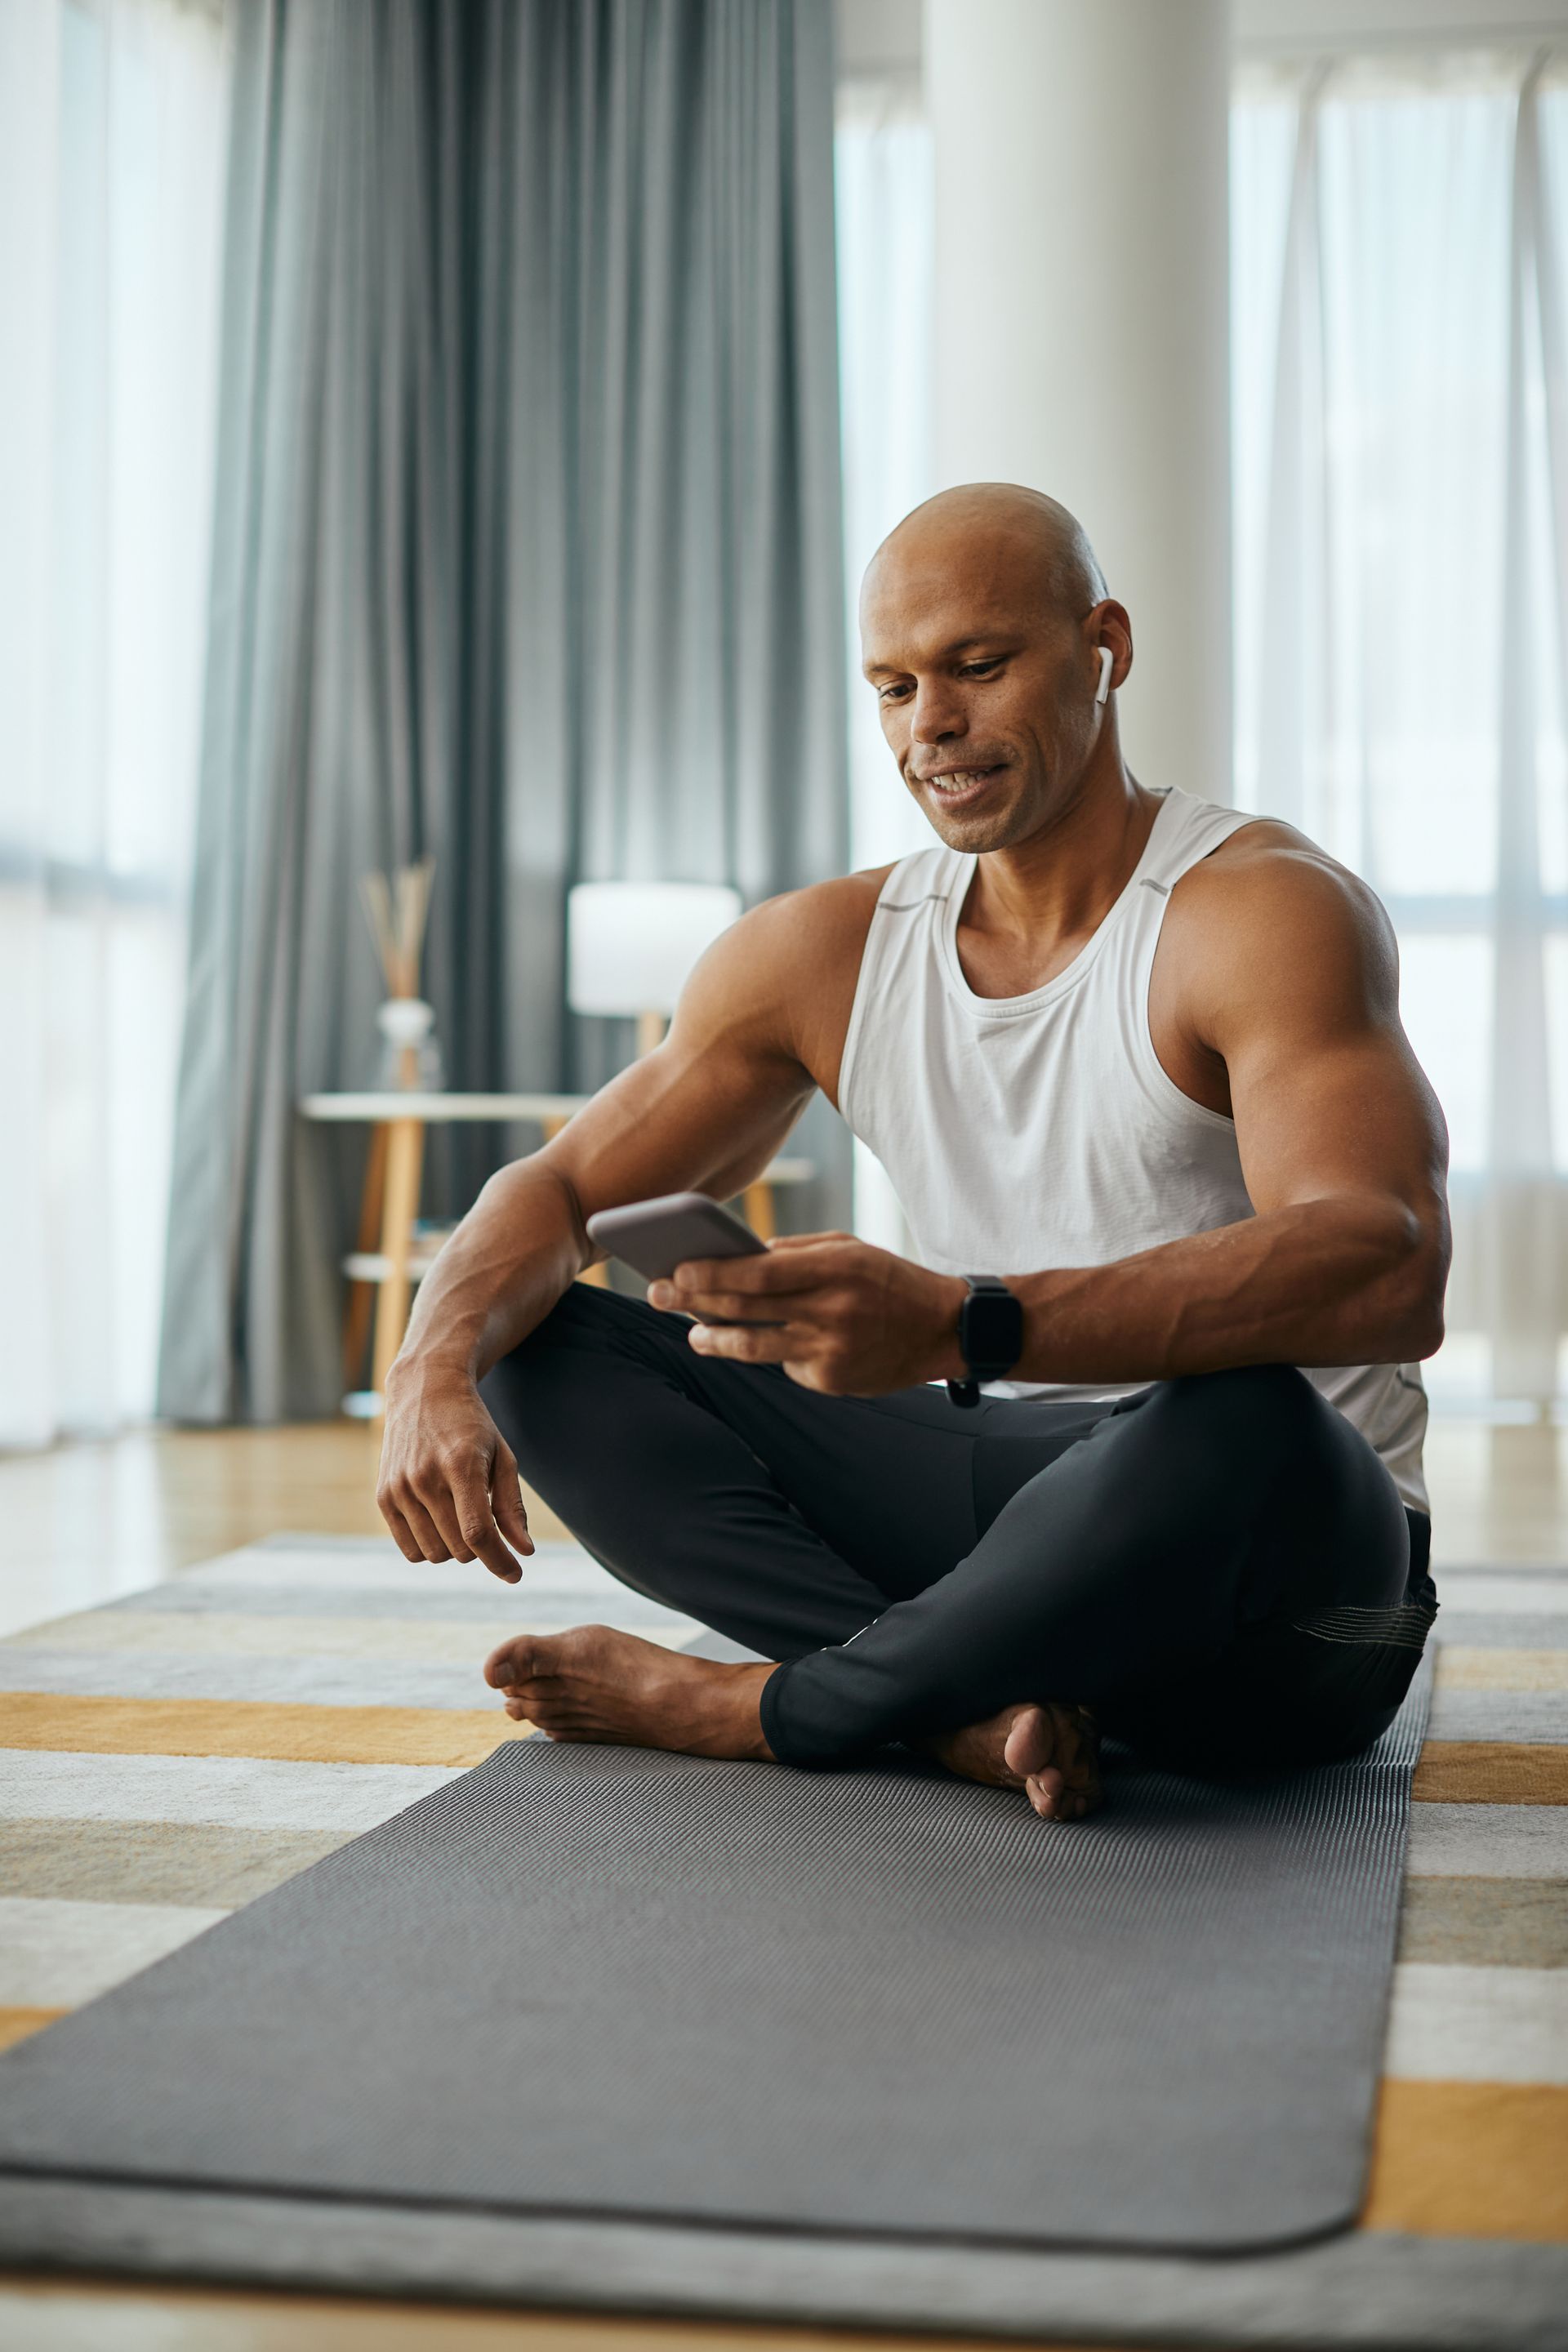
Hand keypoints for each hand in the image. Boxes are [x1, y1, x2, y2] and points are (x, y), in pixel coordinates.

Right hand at [376, 1359, 534, 1581]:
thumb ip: (512, 1507)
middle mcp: (424, 1479)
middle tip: (486, 1521)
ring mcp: (399, 1489)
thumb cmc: (472, 1426)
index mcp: (460, 1466)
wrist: (424, 1390)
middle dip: (481, 1548)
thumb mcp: (502, 1457)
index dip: (499, 1561)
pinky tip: (440, 1522)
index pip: (478, 1532)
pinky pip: (410, 1549)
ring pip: (435, 1554)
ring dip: (455, 1549)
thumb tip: (524, 1552)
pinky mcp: (383, 1497)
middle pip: (459, 1548)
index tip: (516, 1575)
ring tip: (462, 1516)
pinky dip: (430, 1548)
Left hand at [647, 1233, 966, 1395]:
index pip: (758, 1272)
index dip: (711, 1273)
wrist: (943, 1329)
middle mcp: (833, 1311)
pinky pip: (786, 1366)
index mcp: (836, 1268)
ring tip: (694, 1334)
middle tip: (658, 1294)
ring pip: (755, 1348)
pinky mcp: (833, 1382)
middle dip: (694, 1301)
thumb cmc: (887, 1280)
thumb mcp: (848, 1250)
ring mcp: (832, 1351)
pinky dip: (770, 1353)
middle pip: (747, 1308)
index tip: (675, 1268)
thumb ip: (794, 1253)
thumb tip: (733, 1258)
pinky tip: (763, 1344)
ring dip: (715, 1339)